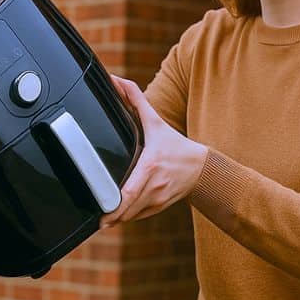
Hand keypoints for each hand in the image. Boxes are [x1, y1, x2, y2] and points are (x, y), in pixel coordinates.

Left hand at [99, 75, 207, 226]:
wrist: (201, 167)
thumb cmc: (174, 144)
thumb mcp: (155, 122)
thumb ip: (135, 99)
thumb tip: (116, 80)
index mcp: (150, 166)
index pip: (129, 192)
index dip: (114, 206)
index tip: (101, 212)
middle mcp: (154, 186)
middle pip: (127, 209)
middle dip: (111, 216)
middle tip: (97, 219)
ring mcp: (158, 199)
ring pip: (132, 216)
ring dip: (118, 218)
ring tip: (104, 218)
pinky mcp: (159, 207)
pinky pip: (138, 217)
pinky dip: (128, 216)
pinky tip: (119, 214)